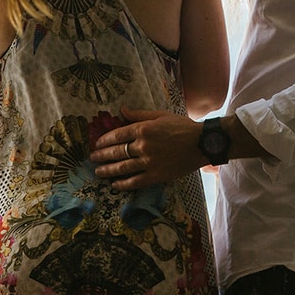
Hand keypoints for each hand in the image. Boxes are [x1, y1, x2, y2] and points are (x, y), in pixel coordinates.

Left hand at [91, 109, 205, 190]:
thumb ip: (139, 114)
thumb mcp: (161, 115)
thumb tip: (121, 110)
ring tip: (98, 171)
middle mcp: (143, 146)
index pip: (117, 135)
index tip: (97, 143)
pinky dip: (122, 184)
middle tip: (93, 158)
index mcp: (143, 129)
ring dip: (107, 170)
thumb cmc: (183, 127)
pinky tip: (114, 185)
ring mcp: (148, 162)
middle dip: (102, 155)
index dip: (105, 140)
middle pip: (116, 152)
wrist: (202, 143)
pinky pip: (135, 182)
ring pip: (122, 168)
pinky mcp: (156, 175)